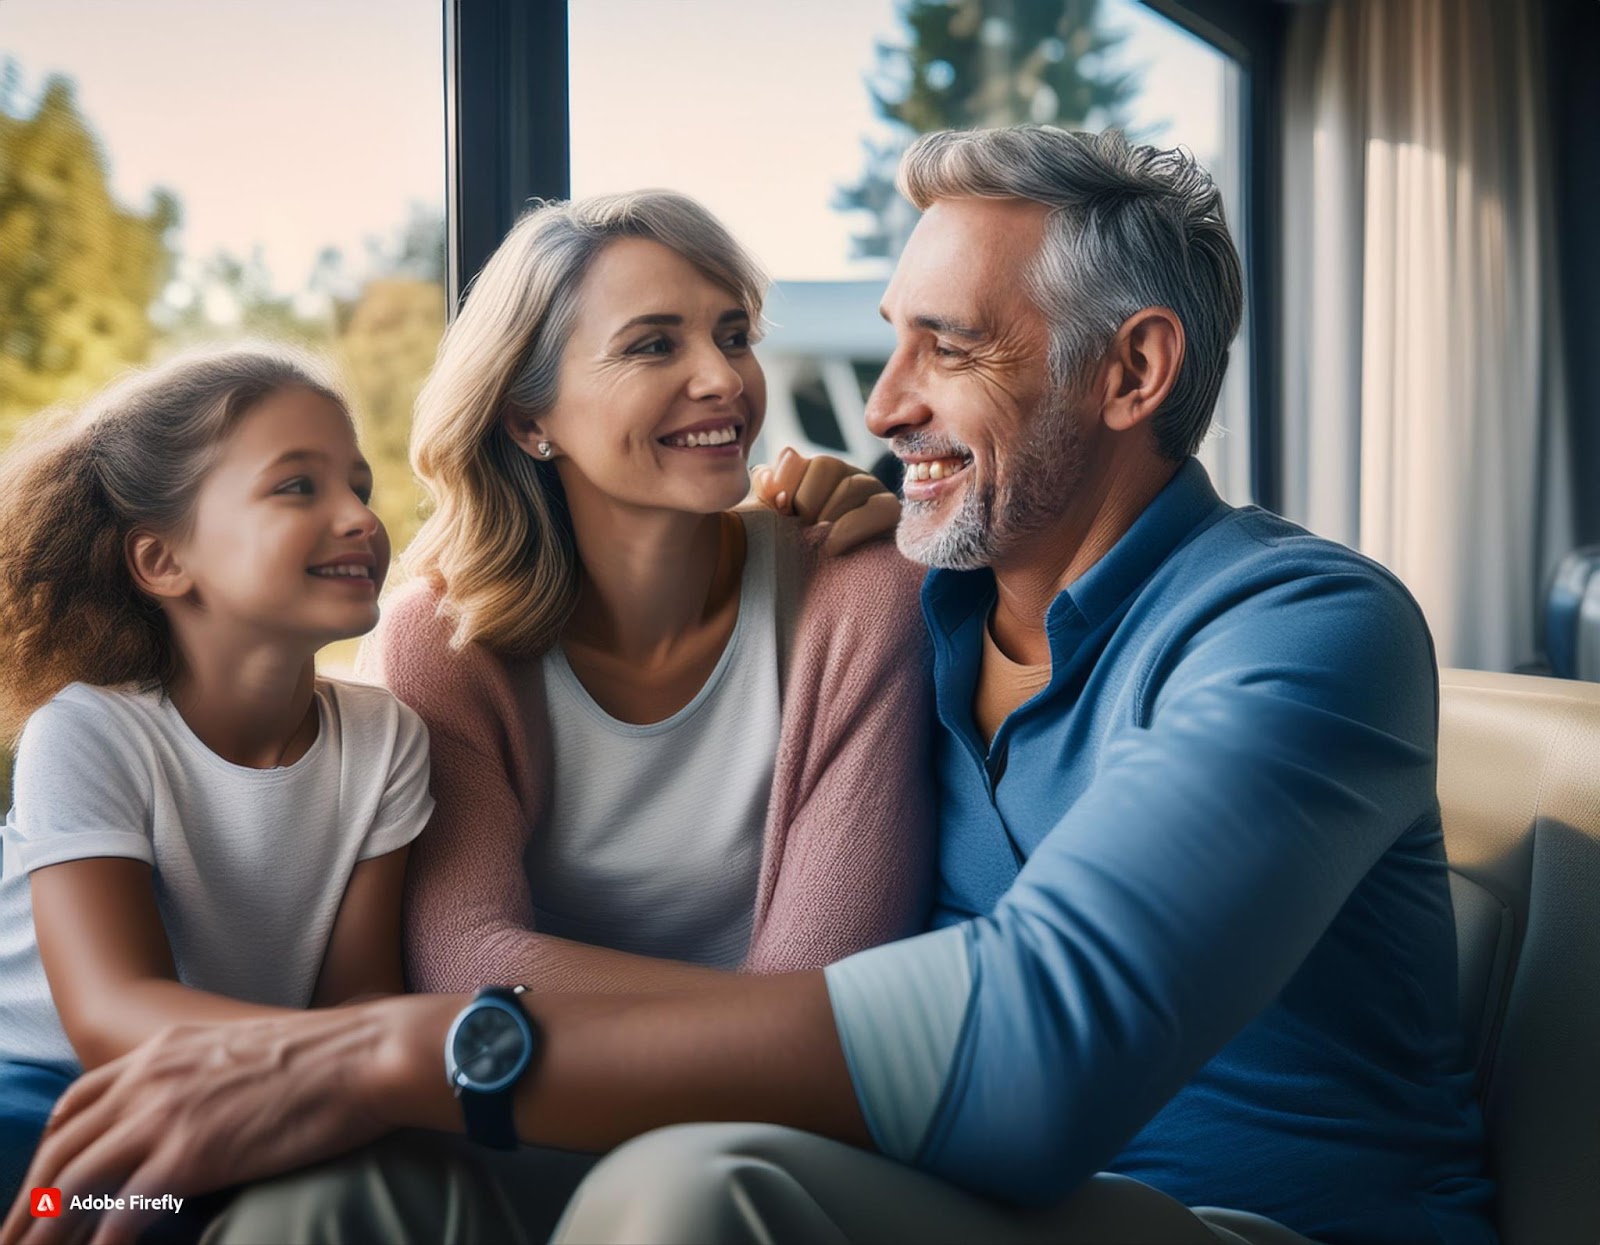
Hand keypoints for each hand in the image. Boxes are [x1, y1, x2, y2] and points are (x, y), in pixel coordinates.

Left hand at [0, 1007, 408, 1244]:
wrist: (367, 1053)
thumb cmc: (329, 1054)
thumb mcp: (244, 1048)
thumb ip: (204, 1074)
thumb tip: (200, 1109)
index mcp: (164, 1050)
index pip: (77, 1102)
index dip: (51, 1148)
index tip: (41, 1185)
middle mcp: (151, 1079)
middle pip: (61, 1148)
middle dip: (29, 1202)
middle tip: (15, 1242)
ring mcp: (166, 1116)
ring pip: (70, 1184)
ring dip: (42, 1234)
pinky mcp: (190, 1156)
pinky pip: (118, 1214)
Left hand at [749, 448, 899, 554]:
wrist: (812, 599)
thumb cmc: (790, 558)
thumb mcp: (771, 522)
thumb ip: (767, 491)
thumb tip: (773, 468)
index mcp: (810, 475)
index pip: (797, 460)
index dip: (785, 481)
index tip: (779, 509)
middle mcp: (843, 477)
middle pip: (826, 466)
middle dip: (806, 500)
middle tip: (801, 528)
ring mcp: (871, 493)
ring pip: (853, 484)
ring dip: (829, 513)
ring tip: (818, 540)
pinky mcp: (892, 516)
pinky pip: (881, 508)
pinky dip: (854, 525)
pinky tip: (834, 545)